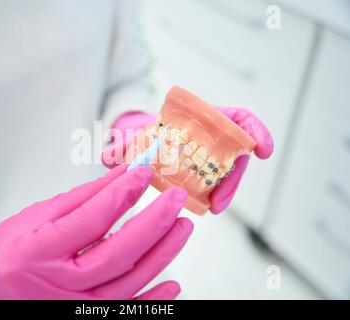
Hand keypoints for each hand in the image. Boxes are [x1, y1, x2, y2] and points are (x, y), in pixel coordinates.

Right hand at [0, 164, 192, 298]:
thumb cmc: (11, 247)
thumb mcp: (40, 214)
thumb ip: (84, 197)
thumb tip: (124, 175)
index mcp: (38, 252)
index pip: (90, 220)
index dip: (122, 194)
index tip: (144, 172)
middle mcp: (55, 285)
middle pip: (116, 255)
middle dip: (153, 224)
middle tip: (176, 199)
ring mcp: (71, 307)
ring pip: (128, 284)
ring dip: (161, 255)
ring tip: (181, 226)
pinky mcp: (84, 317)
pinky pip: (125, 311)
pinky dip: (153, 301)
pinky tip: (173, 282)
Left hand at [101, 108, 272, 213]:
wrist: (143, 142)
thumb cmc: (145, 134)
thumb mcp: (134, 137)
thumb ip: (122, 144)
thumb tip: (105, 157)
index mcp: (202, 117)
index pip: (237, 117)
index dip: (255, 130)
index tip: (262, 150)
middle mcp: (212, 135)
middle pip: (234, 153)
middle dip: (232, 178)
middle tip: (219, 202)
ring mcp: (211, 155)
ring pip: (227, 172)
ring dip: (224, 191)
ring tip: (211, 208)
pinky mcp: (206, 173)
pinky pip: (217, 183)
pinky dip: (218, 194)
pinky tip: (209, 206)